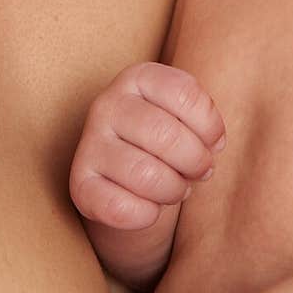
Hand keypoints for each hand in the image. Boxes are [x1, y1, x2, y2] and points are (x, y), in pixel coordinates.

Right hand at [70, 61, 224, 229]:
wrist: (125, 173)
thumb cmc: (165, 139)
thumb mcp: (185, 115)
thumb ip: (204, 120)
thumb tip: (212, 146)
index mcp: (137, 78)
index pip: (185, 94)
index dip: (210, 127)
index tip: (213, 144)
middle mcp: (107, 104)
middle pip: (166, 135)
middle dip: (196, 162)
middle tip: (201, 171)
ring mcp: (89, 143)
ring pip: (146, 175)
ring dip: (174, 190)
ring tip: (178, 189)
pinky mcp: (79, 184)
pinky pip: (119, 208)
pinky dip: (146, 215)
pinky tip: (152, 208)